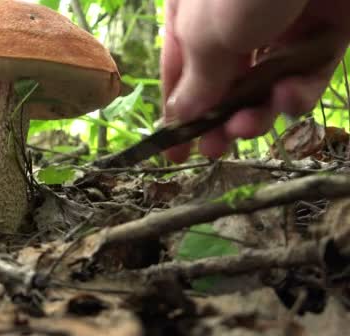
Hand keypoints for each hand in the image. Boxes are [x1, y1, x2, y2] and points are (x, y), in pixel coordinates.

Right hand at [162, 0, 349, 162]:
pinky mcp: (326, 31)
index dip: (176, 113)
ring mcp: (281, 27)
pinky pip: (308, 72)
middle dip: (217, 119)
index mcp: (193, 17)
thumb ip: (197, 78)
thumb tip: (178, 115)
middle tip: (214, 151)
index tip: (174, 152)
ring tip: (247, 127)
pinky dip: (298, 92)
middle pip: (224, 82)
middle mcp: (234, 23)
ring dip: (256, 112)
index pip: (180, 71)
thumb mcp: (208, 33)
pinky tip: (288, 97)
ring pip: (266, 84)